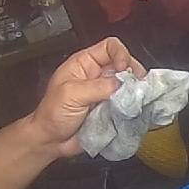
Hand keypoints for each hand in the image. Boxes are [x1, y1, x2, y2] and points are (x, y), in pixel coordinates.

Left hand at [29, 37, 145, 156]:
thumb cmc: (52, 114)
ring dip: (135, 90)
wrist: (51, 142)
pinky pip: (128, 101)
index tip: (123, 69)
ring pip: (129, 83)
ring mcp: (106, 91)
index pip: (110, 47)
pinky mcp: (112, 107)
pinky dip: (133, 104)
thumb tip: (125, 85)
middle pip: (125, 63)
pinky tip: (133, 108)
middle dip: (133, 72)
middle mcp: (98, 74)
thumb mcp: (71, 94)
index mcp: (84, 63)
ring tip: (136, 98)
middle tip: (137, 85)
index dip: (121, 54)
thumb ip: (98, 87)